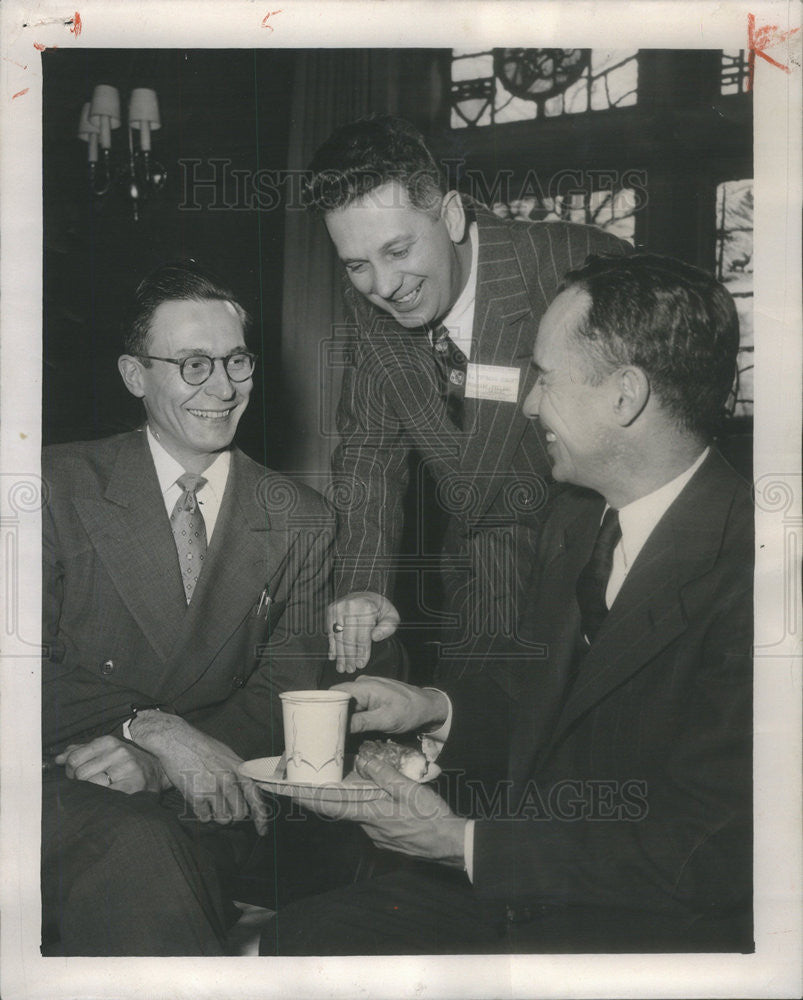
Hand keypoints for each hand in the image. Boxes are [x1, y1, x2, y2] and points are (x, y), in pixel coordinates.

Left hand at [55, 735, 165, 793]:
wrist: (157, 771)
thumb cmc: (126, 762)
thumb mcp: (106, 750)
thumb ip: (81, 752)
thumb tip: (58, 759)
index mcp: (109, 742)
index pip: (74, 758)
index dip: (70, 770)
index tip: (76, 775)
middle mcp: (118, 752)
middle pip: (81, 773)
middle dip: (79, 783)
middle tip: (89, 785)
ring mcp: (126, 769)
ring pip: (91, 785)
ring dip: (91, 793)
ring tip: (99, 792)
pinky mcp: (133, 785)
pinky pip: (105, 796)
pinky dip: (101, 800)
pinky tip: (106, 798)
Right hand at [129, 712, 270, 834]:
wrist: (176, 739)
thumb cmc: (202, 746)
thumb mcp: (227, 754)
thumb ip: (240, 772)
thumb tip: (251, 790)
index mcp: (238, 768)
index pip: (256, 796)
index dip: (261, 817)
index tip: (262, 831)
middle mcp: (228, 779)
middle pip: (240, 813)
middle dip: (234, 814)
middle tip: (225, 807)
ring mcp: (212, 788)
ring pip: (224, 819)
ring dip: (218, 815)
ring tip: (210, 801)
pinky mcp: (195, 795)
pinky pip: (205, 818)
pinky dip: (203, 813)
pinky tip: (198, 800)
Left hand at [290, 744, 465, 865]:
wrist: (450, 845)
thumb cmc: (431, 817)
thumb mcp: (408, 789)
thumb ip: (384, 774)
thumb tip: (363, 760)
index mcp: (370, 812)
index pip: (330, 805)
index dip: (308, 797)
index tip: (289, 791)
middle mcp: (368, 826)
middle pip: (338, 810)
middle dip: (320, 797)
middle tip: (303, 784)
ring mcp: (377, 835)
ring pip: (354, 814)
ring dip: (342, 801)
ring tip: (334, 785)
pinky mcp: (387, 839)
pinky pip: (368, 819)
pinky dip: (361, 808)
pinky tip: (369, 798)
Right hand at [327, 591, 399, 672]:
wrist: (365, 591)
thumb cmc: (379, 608)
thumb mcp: (391, 615)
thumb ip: (387, 627)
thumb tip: (374, 638)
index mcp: (367, 608)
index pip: (363, 636)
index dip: (362, 653)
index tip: (361, 665)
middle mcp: (351, 607)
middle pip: (349, 638)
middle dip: (349, 657)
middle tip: (350, 669)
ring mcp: (339, 608)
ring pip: (338, 637)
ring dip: (340, 654)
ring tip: (341, 668)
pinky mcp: (331, 610)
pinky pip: (330, 631)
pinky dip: (332, 645)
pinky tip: (333, 657)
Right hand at [331, 676, 448, 734]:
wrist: (427, 707)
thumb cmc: (409, 711)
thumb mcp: (385, 720)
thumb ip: (361, 722)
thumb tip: (340, 728)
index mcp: (364, 686)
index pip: (335, 692)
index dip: (326, 706)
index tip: (320, 722)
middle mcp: (363, 684)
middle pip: (340, 698)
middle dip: (334, 714)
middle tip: (327, 731)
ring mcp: (367, 688)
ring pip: (348, 702)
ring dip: (344, 716)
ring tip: (336, 732)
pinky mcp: (372, 695)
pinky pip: (357, 703)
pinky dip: (353, 714)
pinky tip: (350, 727)